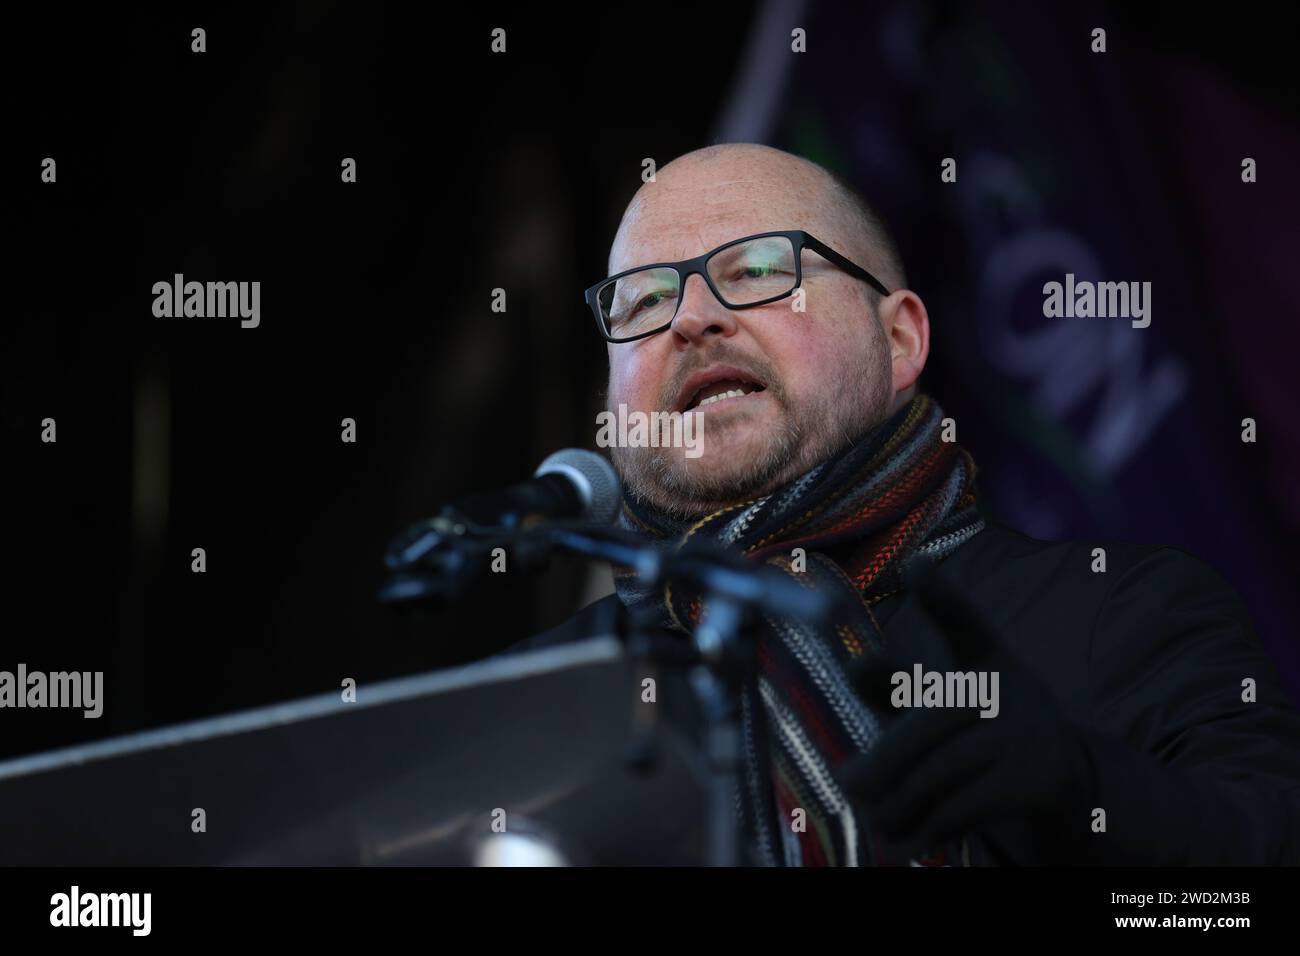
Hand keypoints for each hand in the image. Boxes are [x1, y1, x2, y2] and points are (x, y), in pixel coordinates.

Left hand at [835, 558, 1098, 863]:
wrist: (1069, 777)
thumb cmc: (980, 727)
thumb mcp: (942, 697)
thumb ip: (896, 682)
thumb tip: (855, 667)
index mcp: (984, 656)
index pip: (963, 621)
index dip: (942, 594)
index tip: (916, 566)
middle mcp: (1006, 688)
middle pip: (929, 722)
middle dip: (884, 760)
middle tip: (847, 783)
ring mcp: (1023, 734)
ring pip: (940, 772)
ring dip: (898, 803)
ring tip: (875, 818)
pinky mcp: (1032, 781)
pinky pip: (964, 806)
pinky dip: (927, 828)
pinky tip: (905, 841)